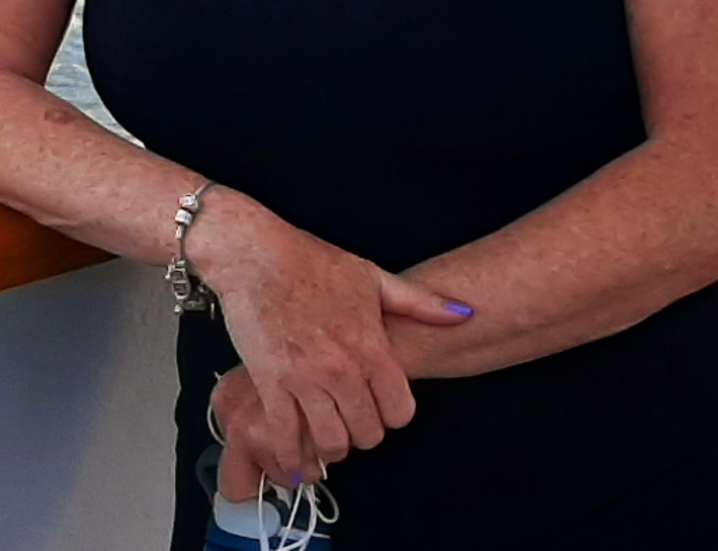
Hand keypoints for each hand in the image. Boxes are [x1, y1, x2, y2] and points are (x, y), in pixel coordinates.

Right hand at [198, 217, 470, 493]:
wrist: (254, 255)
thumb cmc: (309, 261)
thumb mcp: (372, 277)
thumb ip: (420, 302)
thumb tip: (463, 314)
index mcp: (371, 346)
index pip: (400, 411)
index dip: (394, 417)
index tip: (381, 411)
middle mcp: (341, 368)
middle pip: (367, 433)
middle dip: (362, 435)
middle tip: (351, 426)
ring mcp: (304, 378)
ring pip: (330, 441)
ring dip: (331, 449)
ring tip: (326, 442)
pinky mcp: (269, 382)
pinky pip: (285, 434)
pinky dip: (291, 457)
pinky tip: (295, 463)